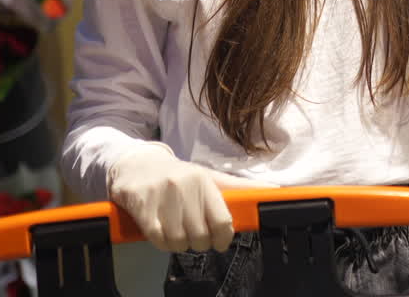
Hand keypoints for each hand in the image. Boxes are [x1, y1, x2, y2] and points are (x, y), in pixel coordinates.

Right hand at [108, 143, 276, 252]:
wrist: (136, 163)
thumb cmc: (178, 175)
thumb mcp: (208, 176)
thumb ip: (238, 187)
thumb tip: (272, 190)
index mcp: (205, 181)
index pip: (223, 220)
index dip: (224, 238)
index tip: (221, 242)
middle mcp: (184, 187)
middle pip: (200, 235)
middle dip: (200, 243)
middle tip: (196, 238)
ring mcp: (161, 197)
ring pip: (178, 241)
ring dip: (179, 244)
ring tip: (178, 234)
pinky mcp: (141, 206)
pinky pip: (157, 239)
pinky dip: (162, 242)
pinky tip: (162, 232)